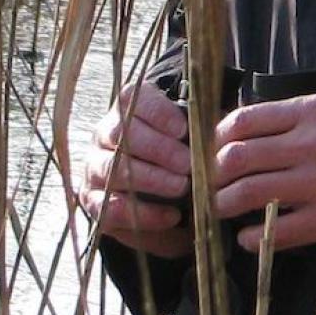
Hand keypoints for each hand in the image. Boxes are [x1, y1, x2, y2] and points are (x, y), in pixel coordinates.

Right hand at [78, 84, 191, 257]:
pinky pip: (111, 207)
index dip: (158, 113)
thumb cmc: (179, 159)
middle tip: (188, 164)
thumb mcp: (191, 140)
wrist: (159, 200)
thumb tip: (221, 127)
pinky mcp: (93, 201)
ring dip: (151, 179)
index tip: (184, 130)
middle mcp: (105, 134)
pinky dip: (144, 213)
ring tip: (181, 187)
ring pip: (113, 168)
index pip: (133, 99)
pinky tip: (171, 215)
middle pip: (121, 133)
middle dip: (159, 149)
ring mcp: (95, 167)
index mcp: (128, 110)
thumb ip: (199, 130)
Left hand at [210, 94, 315, 252]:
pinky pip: (271, 232)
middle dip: (213, 175)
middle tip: (210, 185)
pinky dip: (249, 237)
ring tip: (222, 210)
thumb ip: (289, 122)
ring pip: (246, 193)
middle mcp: (311, 144)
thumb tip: (235, 134)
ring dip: (223, 205)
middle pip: (235, 157)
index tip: (212, 152)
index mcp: (311, 112)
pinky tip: (248, 236)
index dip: (215, 139)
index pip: (242, 120)